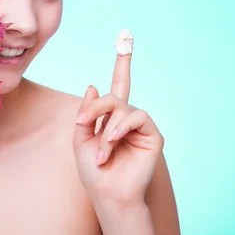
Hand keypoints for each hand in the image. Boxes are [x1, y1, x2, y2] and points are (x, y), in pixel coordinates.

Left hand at [73, 50, 163, 206]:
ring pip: (122, 107)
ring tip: (102, 150)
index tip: (125, 39)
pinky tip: (112, 141)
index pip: (117, 86)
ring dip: (108, 127)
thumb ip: (87, 113)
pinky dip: (121, 127)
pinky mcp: (153, 134)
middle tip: (84, 121)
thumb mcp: (81, 139)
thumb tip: (94, 85)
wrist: (108, 194)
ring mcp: (141, 126)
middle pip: (113, 96)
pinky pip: (137, 116)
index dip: (121, 64)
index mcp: (110, 118)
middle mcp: (127, 119)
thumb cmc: (94, 171)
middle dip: (97, 107)